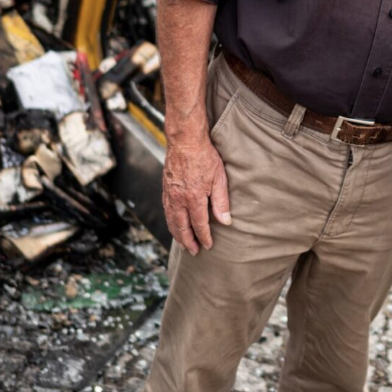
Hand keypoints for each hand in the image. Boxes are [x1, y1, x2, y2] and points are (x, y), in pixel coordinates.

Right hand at [161, 132, 230, 255]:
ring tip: (183, 243)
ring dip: (177, 234)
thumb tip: (225, 221)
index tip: (208, 246)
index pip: (199, 225)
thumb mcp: (219, 178)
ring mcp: (169, 194)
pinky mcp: (165, 188)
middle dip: (188, 241)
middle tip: (194, 252)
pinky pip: (166, 210)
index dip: (204, 237)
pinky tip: (174, 224)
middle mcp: (178, 199)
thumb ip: (221, 202)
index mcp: (193, 198)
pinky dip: (170, 221)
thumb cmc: (204, 156)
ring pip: (171, 220)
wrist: (185, 140)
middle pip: (181, 227)